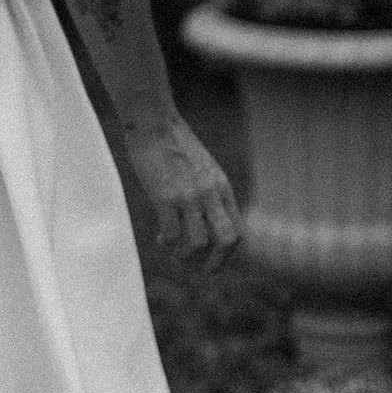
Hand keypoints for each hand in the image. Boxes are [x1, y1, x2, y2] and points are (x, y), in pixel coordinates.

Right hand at [120, 113, 241, 262]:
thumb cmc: (173, 143)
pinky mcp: (165, 196)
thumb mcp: (203, 167)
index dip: (229, 253)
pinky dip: (167, 242)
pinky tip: (159, 236)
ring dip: (186, 255)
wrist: (153, 121)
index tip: (214, 261)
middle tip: (203, 271)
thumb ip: (208, 191)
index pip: (238, 230)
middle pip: (228, 241)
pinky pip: (171, 234)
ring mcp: (189, 196)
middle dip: (217, 263)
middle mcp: (210, 194)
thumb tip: (205, 219)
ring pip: (198, 243)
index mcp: (222, 187)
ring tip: (173, 249)